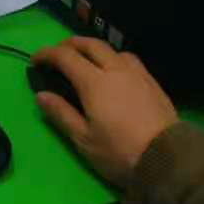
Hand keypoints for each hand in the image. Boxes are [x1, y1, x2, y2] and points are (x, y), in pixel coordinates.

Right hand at [31, 36, 178, 189]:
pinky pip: (130, 60)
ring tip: (89, 63)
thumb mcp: (84, 139)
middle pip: (90, 44)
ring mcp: (137, 74)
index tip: (35, 61)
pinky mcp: (153, 83)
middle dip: (70, 44)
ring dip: (95, 50)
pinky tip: (116, 75)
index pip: (65, 56)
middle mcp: (115, 69)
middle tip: (58, 55)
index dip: (47, 54)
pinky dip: (114, 60)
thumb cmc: (119, 152)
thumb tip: (41, 94)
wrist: (169, 159)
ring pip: (113, 50)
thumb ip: (61, 113)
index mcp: (94, 82)